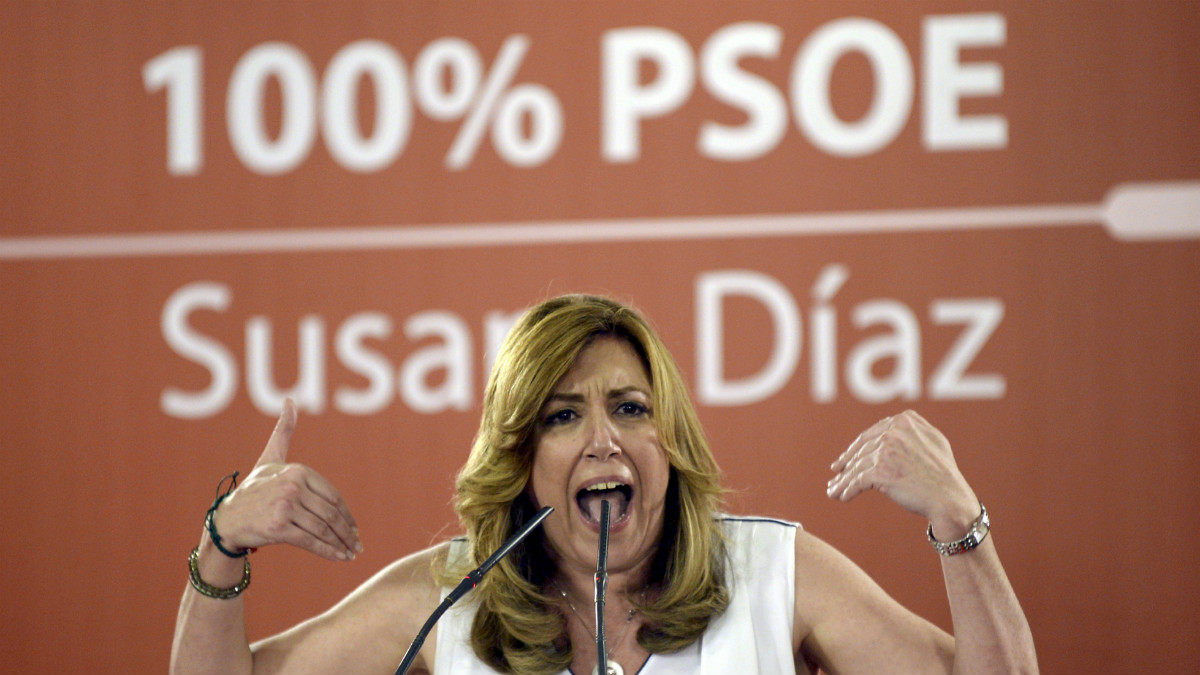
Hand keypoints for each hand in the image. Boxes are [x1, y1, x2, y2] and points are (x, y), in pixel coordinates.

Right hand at [210, 399, 362, 560]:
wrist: (227, 519)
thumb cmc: (253, 489)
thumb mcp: (270, 457)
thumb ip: (283, 431)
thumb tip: (291, 401)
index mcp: (297, 470)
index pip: (333, 496)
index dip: (347, 514)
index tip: (355, 528)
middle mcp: (292, 486)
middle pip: (330, 513)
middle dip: (347, 532)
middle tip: (357, 544)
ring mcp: (285, 507)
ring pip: (323, 528)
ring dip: (341, 544)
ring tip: (351, 554)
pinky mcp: (279, 527)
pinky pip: (311, 541)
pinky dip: (328, 551)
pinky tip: (339, 558)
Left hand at [826, 410, 978, 536]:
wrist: (949, 498)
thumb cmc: (943, 474)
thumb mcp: (933, 440)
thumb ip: (912, 429)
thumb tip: (890, 426)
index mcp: (904, 421)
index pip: (871, 434)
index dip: (856, 448)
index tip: (846, 458)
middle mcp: (894, 432)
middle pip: (861, 450)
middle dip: (846, 463)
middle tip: (836, 473)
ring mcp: (886, 451)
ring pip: (857, 466)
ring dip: (842, 480)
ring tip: (833, 490)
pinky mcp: (880, 472)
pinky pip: (857, 481)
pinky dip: (847, 490)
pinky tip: (842, 497)